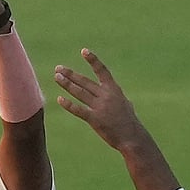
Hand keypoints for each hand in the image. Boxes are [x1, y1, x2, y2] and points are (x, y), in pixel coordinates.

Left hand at [55, 48, 180, 189]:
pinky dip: (68, 105)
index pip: (102, 71)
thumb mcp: (125, 104)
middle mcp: (106, 95)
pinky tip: (60, 99)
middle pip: (85, 81)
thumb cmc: (130, 122)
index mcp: (114, 90)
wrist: (132, 137)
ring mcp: (100, 107)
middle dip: (71, 74)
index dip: (93, 60)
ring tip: (56, 77)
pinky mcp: (95, 119)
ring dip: (67, 84)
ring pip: (79, 92)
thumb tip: (113, 91)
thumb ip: (116, 96)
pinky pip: (79, 110)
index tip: (84, 51)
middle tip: (58, 68)